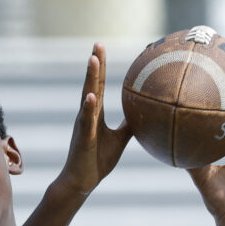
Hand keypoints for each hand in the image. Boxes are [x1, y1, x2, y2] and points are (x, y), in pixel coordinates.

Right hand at [56, 43, 131, 197]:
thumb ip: (128, 125)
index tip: (101, 47)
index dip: (100, 67)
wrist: (82, 182)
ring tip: (93, 59)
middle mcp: (87, 115)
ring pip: (88, 97)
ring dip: (90, 78)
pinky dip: (88, 108)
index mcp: (96, 115)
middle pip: (92, 84)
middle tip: (97, 44)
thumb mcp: (119, 140)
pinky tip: (91, 96)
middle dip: (95, 64)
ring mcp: (84, 125)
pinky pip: (86, 121)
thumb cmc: (98, 161)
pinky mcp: (83, 138)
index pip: (98, 85)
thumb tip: (143, 113)